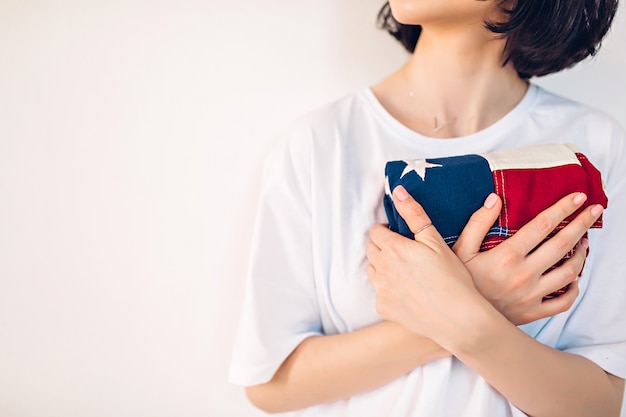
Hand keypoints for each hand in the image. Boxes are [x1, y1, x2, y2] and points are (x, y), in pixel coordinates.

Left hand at [366, 186, 484, 342]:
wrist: (458, 318)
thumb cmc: (452, 277)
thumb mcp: (434, 240)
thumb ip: (413, 214)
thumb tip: (397, 191)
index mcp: (393, 248)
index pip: (376, 232)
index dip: (388, 231)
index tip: (401, 236)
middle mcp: (381, 269)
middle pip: (371, 250)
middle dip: (383, 247)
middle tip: (405, 252)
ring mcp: (380, 290)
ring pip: (372, 271)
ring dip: (382, 267)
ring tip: (406, 271)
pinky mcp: (383, 308)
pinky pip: (379, 293)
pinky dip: (388, 290)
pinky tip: (408, 292)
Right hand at [452, 192, 602, 324]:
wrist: (457, 320)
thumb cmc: (458, 282)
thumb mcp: (459, 249)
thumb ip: (478, 222)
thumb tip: (495, 199)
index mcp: (507, 256)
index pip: (543, 226)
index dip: (563, 209)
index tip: (578, 197)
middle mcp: (524, 274)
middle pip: (563, 244)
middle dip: (582, 224)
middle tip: (594, 210)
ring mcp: (532, 295)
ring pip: (570, 272)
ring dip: (581, 254)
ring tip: (583, 241)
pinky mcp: (533, 312)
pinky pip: (564, 301)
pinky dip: (575, 287)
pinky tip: (573, 276)